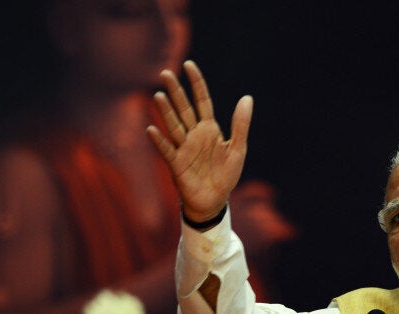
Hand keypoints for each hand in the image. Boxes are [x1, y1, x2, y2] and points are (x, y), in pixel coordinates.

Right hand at [146, 60, 252, 221]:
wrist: (215, 201)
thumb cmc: (226, 175)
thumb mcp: (238, 148)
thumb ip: (240, 124)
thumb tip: (247, 98)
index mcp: (209, 129)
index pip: (202, 101)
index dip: (196, 83)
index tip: (188, 65)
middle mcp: (194, 135)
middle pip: (184, 109)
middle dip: (176, 92)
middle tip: (165, 73)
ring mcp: (184, 148)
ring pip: (174, 126)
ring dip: (166, 112)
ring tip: (159, 95)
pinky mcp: (177, 165)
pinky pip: (167, 150)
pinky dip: (160, 141)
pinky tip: (152, 129)